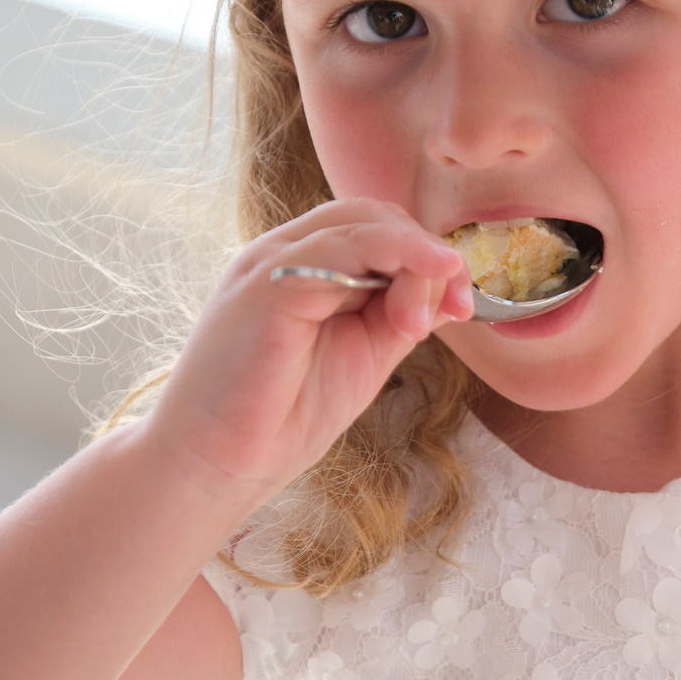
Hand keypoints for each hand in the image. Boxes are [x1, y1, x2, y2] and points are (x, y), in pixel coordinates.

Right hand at [141, 198, 473, 503]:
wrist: (217, 465)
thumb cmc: (281, 418)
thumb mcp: (363, 357)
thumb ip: (398, 316)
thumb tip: (445, 288)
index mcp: (305, 268)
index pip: (377, 229)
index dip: (428, 256)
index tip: (463, 305)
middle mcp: (285, 254)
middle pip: (372, 215)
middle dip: (429, 254)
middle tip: (461, 305)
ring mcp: (271, 262)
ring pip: (360, 225)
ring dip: (416, 260)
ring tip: (439, 311)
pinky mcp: (266, 283)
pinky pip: (338, 248)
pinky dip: (391, 257)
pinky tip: (418, 295)